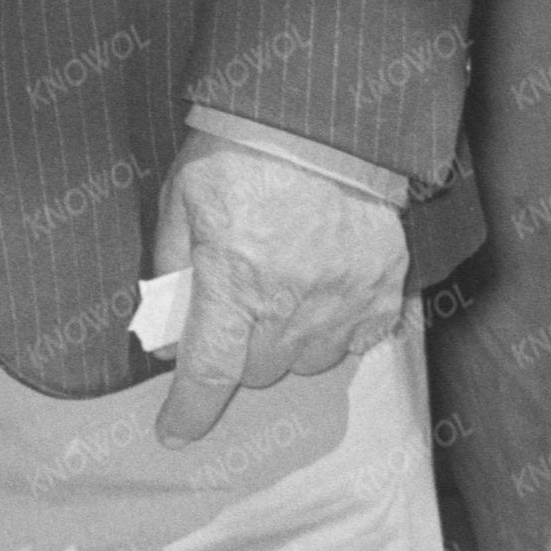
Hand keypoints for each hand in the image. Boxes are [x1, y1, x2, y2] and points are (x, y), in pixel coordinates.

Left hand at [151, 132, 408, 444]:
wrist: (324, 118)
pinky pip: (358, 340)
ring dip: (286, 344)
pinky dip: (337, 330)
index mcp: (235, 283)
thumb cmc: (242, 149)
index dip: (189, 409)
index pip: (209, 372)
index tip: (175, 431)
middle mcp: (292, 305)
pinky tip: (322, 296)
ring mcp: (344, 301)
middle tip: (232, 312)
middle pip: (258, 371)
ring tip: (279, 297)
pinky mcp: (384, 290)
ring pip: (308, 362)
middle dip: (237, 351)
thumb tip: (165, 322)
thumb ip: (170, 264)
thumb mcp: (182, 198)